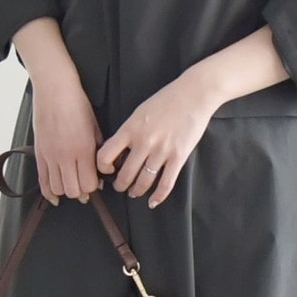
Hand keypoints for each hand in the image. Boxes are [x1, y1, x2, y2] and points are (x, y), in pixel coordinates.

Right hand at [31, 76, 103, 205]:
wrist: (55, 90)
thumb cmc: (76, 104)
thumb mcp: (95, 127)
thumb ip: (98, 150)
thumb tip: (102, 170)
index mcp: (83, 149)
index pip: (89, 184)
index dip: (94, 188)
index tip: (96, 183)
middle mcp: (66, 156)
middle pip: (73, 190)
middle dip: (81, 192)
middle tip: (85, 186)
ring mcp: (50, 156)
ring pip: (57, 189)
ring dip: (66, 191)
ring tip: (71, 185)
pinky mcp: (39, 153)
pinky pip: (42, 181)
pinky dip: (49, 192)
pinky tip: (55, 196)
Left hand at [96, 70, 218, 207]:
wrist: (194, 94)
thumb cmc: (166, 100)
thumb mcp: (139, 112)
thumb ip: (129, 131)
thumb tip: (119, 150)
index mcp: (129, 129)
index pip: (105, 155)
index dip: (103, 167)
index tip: (108, 170)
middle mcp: (143, 142)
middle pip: (124, 174)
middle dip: (120, 185)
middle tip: (121, 187)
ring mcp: (161, 151)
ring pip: (143, 181)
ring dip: (136, 191)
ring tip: (135, 192)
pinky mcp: (178, 157)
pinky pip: (165, 183)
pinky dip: (158, 196)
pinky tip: (153, 201)